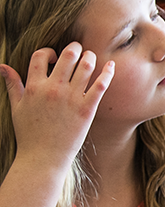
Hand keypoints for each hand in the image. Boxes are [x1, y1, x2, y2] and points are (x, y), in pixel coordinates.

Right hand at [1, 42, 113, 162]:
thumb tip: (2, 67)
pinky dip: (107, 72)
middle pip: (68, 55)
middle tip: (78, 50)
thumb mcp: (17, 107)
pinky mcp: (87, 109)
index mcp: (34, 87)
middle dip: (75, 48)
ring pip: (86, 66)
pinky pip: (101, 85)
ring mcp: (71, 98)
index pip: (41, 55)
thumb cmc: (29, 134)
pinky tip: (111, 66)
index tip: (55, 57)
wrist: (43, 158)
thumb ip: (13, 84)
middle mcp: (53, 89)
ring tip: (91, 58)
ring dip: (90, 57)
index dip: (49, 51)